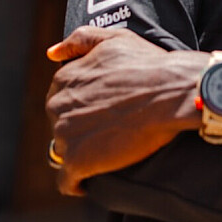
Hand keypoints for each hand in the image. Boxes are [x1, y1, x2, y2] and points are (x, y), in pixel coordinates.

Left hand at [46, 26, 204, 195]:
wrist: (170, 92)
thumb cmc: (148, 64)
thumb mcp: (115, 38)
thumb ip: (80, 40)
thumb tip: (51, 52)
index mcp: (64, 78)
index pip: (61, 98)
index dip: (82, 104)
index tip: (101, 109)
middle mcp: (57, 106)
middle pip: (60, 124)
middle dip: (79, 128)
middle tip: (109, 129)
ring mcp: (64, 135)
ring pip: (63, 151)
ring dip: (81, 153)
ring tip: (108, 150)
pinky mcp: (77, 161)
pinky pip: (66, 181)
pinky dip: (76, 183)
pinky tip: (91, 180)